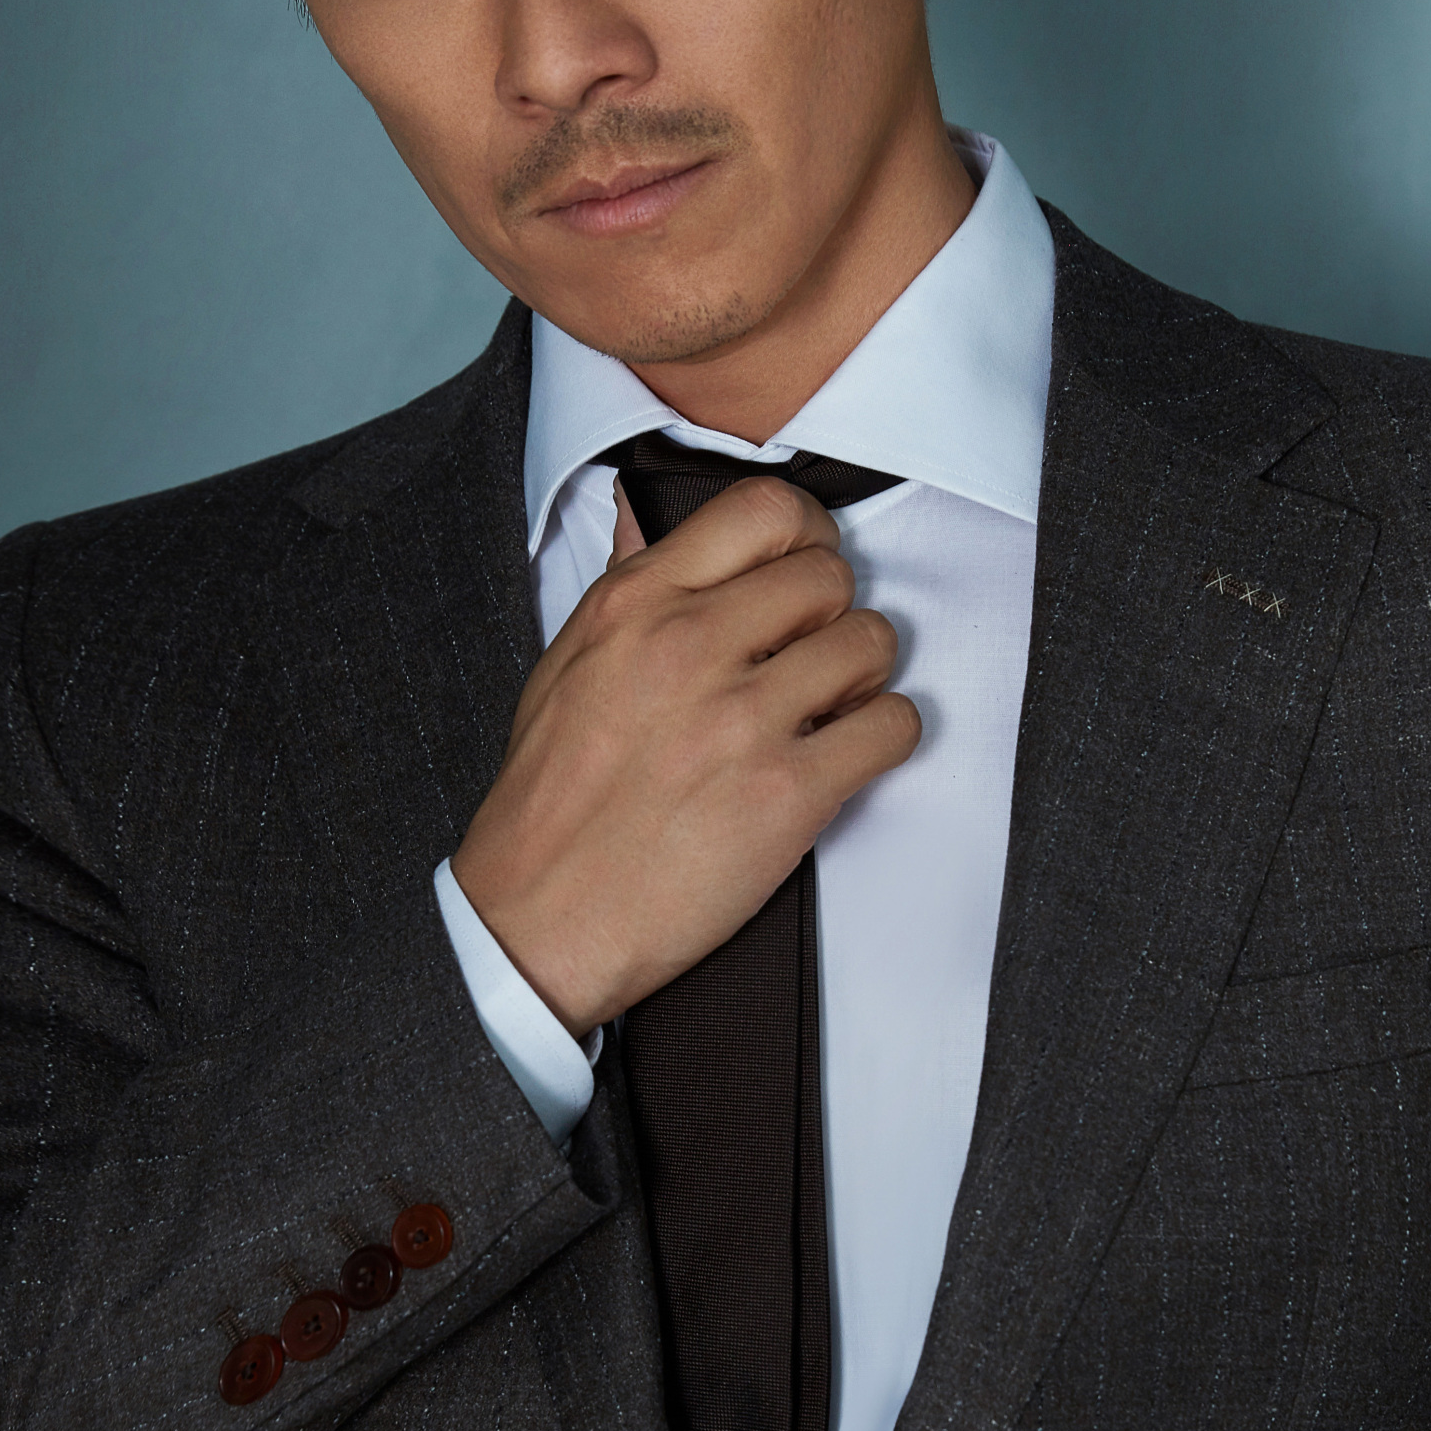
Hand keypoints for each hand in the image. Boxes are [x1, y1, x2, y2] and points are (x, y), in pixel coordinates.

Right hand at [449, 475, 920, 1033]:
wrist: (540, 920)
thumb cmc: (551, 802)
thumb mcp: (566, 664)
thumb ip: (624, 586)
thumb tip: (642, 514)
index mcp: (636, 605)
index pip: (762, 511)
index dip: (806, 533)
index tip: (806, 563)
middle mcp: (690, 646)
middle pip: (829, 575)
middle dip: (834, 612)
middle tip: (815, 651)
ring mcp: (742, 719)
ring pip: (870, 642)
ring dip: (864, 675)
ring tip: (830, 706)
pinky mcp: (787, 793)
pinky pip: (891, 727)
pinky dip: (884, 737)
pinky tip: (846, 753)